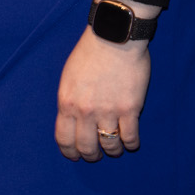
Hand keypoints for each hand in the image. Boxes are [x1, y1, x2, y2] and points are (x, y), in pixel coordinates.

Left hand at [55, 0, 155, 160]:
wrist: (113, 38)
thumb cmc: (89, 53)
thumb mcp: (68, 78)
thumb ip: (69, 101)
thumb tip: (72, 121)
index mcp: (66, 102)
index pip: (64, 139)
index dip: (69, 152)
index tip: (75, 156)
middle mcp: (85, 111)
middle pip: (87, 147)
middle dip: (91, 156)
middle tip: (96, 155)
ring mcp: (108, 111)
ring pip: (110, 146)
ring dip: (113, 151)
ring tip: (115, 148)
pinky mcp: (129, 109)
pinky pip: (130, 137)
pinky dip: (131, 144)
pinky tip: (131, 142)